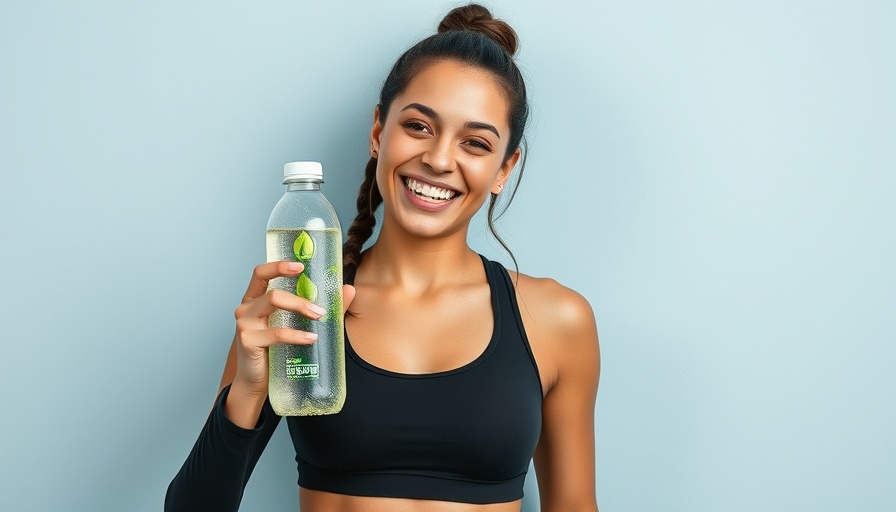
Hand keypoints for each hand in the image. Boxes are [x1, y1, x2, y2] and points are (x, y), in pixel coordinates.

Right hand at [231, 261, 355, 397]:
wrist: (256, 382)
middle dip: (300, 297)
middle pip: (273, 290)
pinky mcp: (247, 340)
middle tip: (321, 309)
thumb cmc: (275, 351)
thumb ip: (320, 307)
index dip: (278, 266)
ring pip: (273, 301)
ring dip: (300, 307)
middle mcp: (246, 308)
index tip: (300, 266)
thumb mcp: (294, 326)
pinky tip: (311, 338)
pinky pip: (276, 333)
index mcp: (254, 300)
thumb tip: (349, 289)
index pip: (260, 273)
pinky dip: (296, 334)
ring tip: (319, 317)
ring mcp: (244, 323)